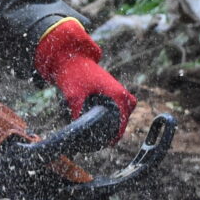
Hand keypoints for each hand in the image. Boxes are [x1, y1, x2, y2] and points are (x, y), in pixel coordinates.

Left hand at [33, 19, 134, 136]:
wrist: (70, 58)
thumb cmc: (73, 75)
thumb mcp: (73, 95)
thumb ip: (76, 112)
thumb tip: (76, 128)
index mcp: (115, 92)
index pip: (124, 116)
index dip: (119, 131)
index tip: (112, 142)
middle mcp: (118, 89)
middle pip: (128, 111)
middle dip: (121, 125)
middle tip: (109, 139)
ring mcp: (115, 86)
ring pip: (127, 104)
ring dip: (121, 115)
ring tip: (110, 128)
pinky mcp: (110, 86)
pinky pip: (121, 99)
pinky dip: (117, 108)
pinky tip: (105, 116)